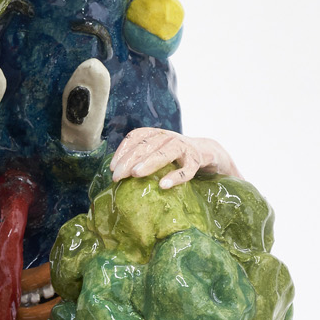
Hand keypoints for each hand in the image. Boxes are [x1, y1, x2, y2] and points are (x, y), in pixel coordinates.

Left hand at [110, 129, 239, 189]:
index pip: (137, 136)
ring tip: (136, 174)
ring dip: (149, 162)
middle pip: (147, 144)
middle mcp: (169, 136)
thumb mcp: (158, 152)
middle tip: (118, 176)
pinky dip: (175, 177)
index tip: (112, 167)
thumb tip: (117, 175)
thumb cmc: (176, 156)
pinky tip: (163, 186)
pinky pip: (187, 169)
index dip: (123, 150)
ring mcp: (184, 147)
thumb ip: (142, 158)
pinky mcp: (197, 160)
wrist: (208, 152)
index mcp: (157, 133)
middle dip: (130, 159)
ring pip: (166, 151)